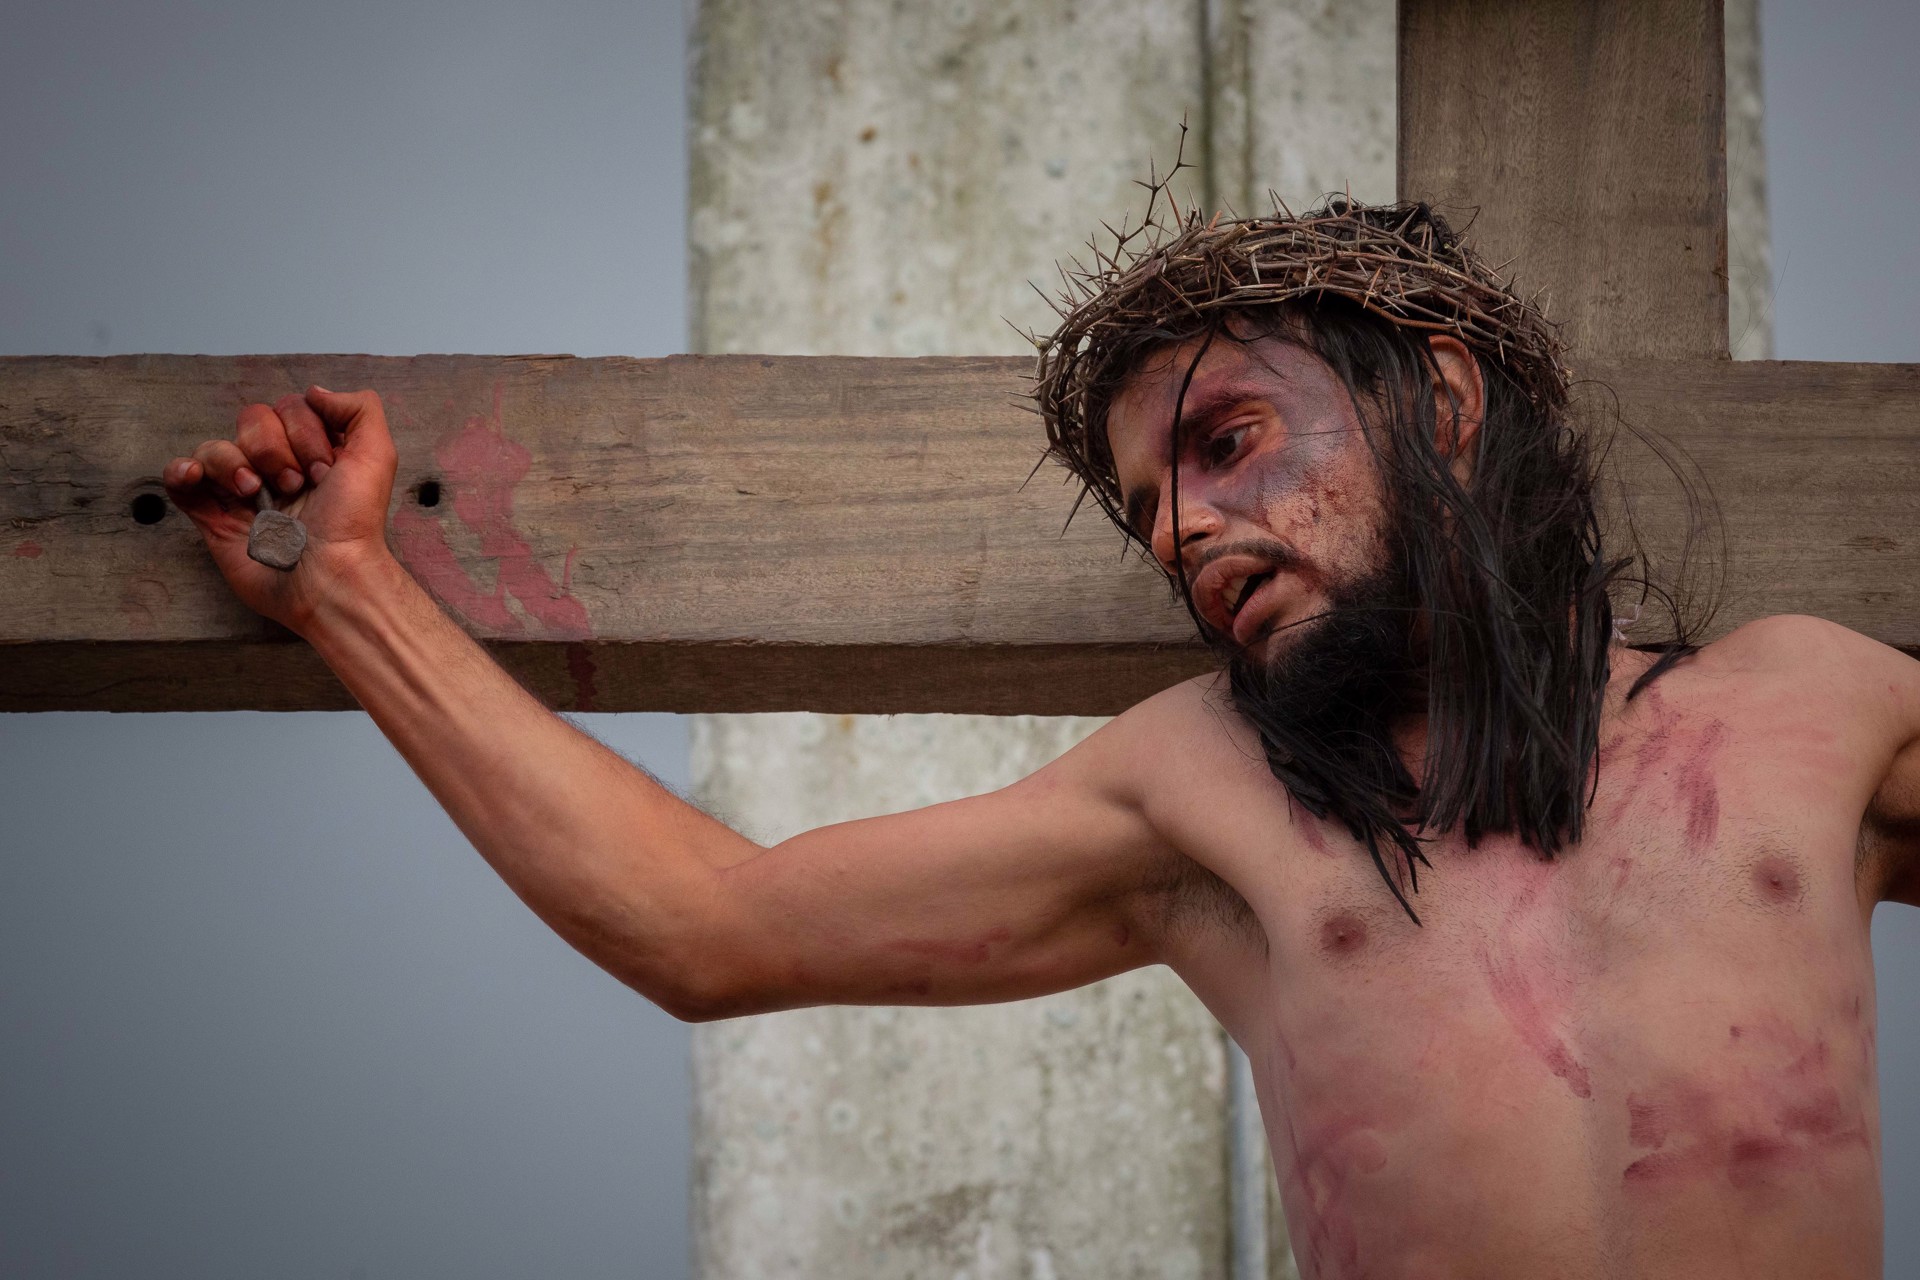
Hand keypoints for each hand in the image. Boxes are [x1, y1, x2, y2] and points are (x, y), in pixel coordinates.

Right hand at [163, 386, 398, 631]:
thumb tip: (314, 391)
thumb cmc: (353, 522)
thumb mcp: (376, 455)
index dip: (305, 432)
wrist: (328, 576)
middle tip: (296, 485)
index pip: (290, 408)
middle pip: (251, 420)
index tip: (325, 471)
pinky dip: (182, 470)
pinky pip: (181, 479)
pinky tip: (195, 476)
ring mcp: (242, 492)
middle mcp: (276, 467)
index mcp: (312, 451)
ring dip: (234, 463)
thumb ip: (359, 409)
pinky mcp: (214, 516)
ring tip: (256, 495)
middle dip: (273, 448)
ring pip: (215, 446)